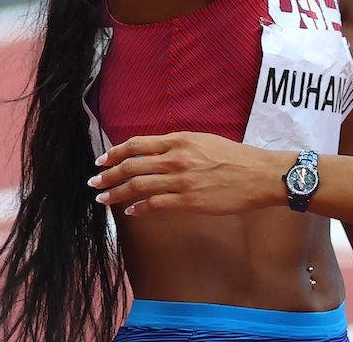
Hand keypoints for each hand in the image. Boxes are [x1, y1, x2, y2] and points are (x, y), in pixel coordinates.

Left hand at [86, 132, 291, 215]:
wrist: (258, 174)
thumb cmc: (235, 157)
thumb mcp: (204, 141)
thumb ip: (179, 145)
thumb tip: (156, 153)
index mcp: (180, 140)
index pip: (137, 144)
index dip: (115, 152)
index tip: (102, 160)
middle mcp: (176, 158)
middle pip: (131, 166)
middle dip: (108, 175)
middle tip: (94, 183)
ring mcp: (181, 180)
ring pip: (138, 186)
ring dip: (116, 193)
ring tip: (103, 199)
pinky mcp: (188, 201)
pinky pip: (155, 205)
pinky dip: (139, 208)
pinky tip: (131, 212)